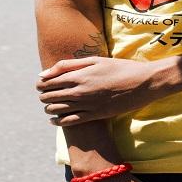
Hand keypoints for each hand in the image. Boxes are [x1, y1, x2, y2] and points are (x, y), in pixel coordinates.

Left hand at [37, 56, 177, 124]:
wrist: (142, 82)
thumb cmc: (119, 67)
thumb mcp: (96, 60)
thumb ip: (69, 65)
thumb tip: (45, 72)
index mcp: (79, 75)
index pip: (50, 82)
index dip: (41, 84)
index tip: (39, 83)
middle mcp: (80, 91)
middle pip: (51, 96)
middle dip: (44, 96)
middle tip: (42, 94)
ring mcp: (87, 105)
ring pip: (58, 110)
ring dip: (49, 108)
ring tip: (48, 105)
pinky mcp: (95, 116)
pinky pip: (71, 122)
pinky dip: (59, 121)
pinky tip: (54, 120)